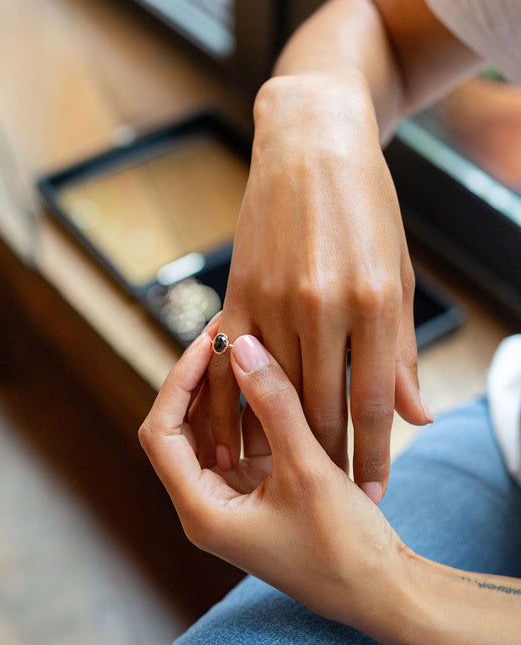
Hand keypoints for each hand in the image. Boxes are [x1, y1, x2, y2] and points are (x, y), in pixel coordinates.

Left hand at [139, 329, 407, 635]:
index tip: (207, 343)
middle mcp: (207, 507)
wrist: (380, 592)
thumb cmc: (344, 546)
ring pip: (213, 434)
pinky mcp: (258, 495)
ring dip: (228, 394)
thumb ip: (275, 405)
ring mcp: (232, 501)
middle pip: (182, 430)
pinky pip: (242, 443)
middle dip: (201, 382)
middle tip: (228, 334)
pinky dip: (252, 413)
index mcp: (202, 512)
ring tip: (248, 347)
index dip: (178, 383)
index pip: (161, 434)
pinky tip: (272, 380)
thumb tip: (243, 346)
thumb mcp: (308, 469)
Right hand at [196, 73, 431, 500]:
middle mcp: (321, 304)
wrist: (312, 147)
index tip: (373, 492)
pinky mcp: (237, 293)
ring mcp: (273, 299)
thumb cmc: (367, 211)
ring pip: (273, 393)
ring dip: (277, 442)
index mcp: (373, 300)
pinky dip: (232, 407)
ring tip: (282, 479)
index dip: (374, 454)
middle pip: (321, 407)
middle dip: (329, 458)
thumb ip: (401, 352)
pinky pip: (229, 366)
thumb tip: (416, 417)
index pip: (372, 401)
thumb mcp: (398, 276)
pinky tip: (235, 439)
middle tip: (332, 497)